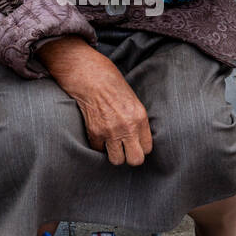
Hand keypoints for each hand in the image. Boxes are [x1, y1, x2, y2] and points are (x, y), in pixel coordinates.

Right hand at [36, 38, 152, 166]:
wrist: (88, 76)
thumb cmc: (110, 84)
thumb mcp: (132, 100)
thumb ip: (136, 120)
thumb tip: (137, 138)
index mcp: (140, 117)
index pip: (147, 148)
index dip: (140, 147)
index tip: (134, 143)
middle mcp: (128, 127)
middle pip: (136, 160)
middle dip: (129, 157)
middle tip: (124, 149)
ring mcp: (110, 132)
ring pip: (117, 160)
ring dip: (113, 154)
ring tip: (110, 144)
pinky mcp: (94, 133)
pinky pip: (98, 150)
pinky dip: (98, 145)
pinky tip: (97, 133)